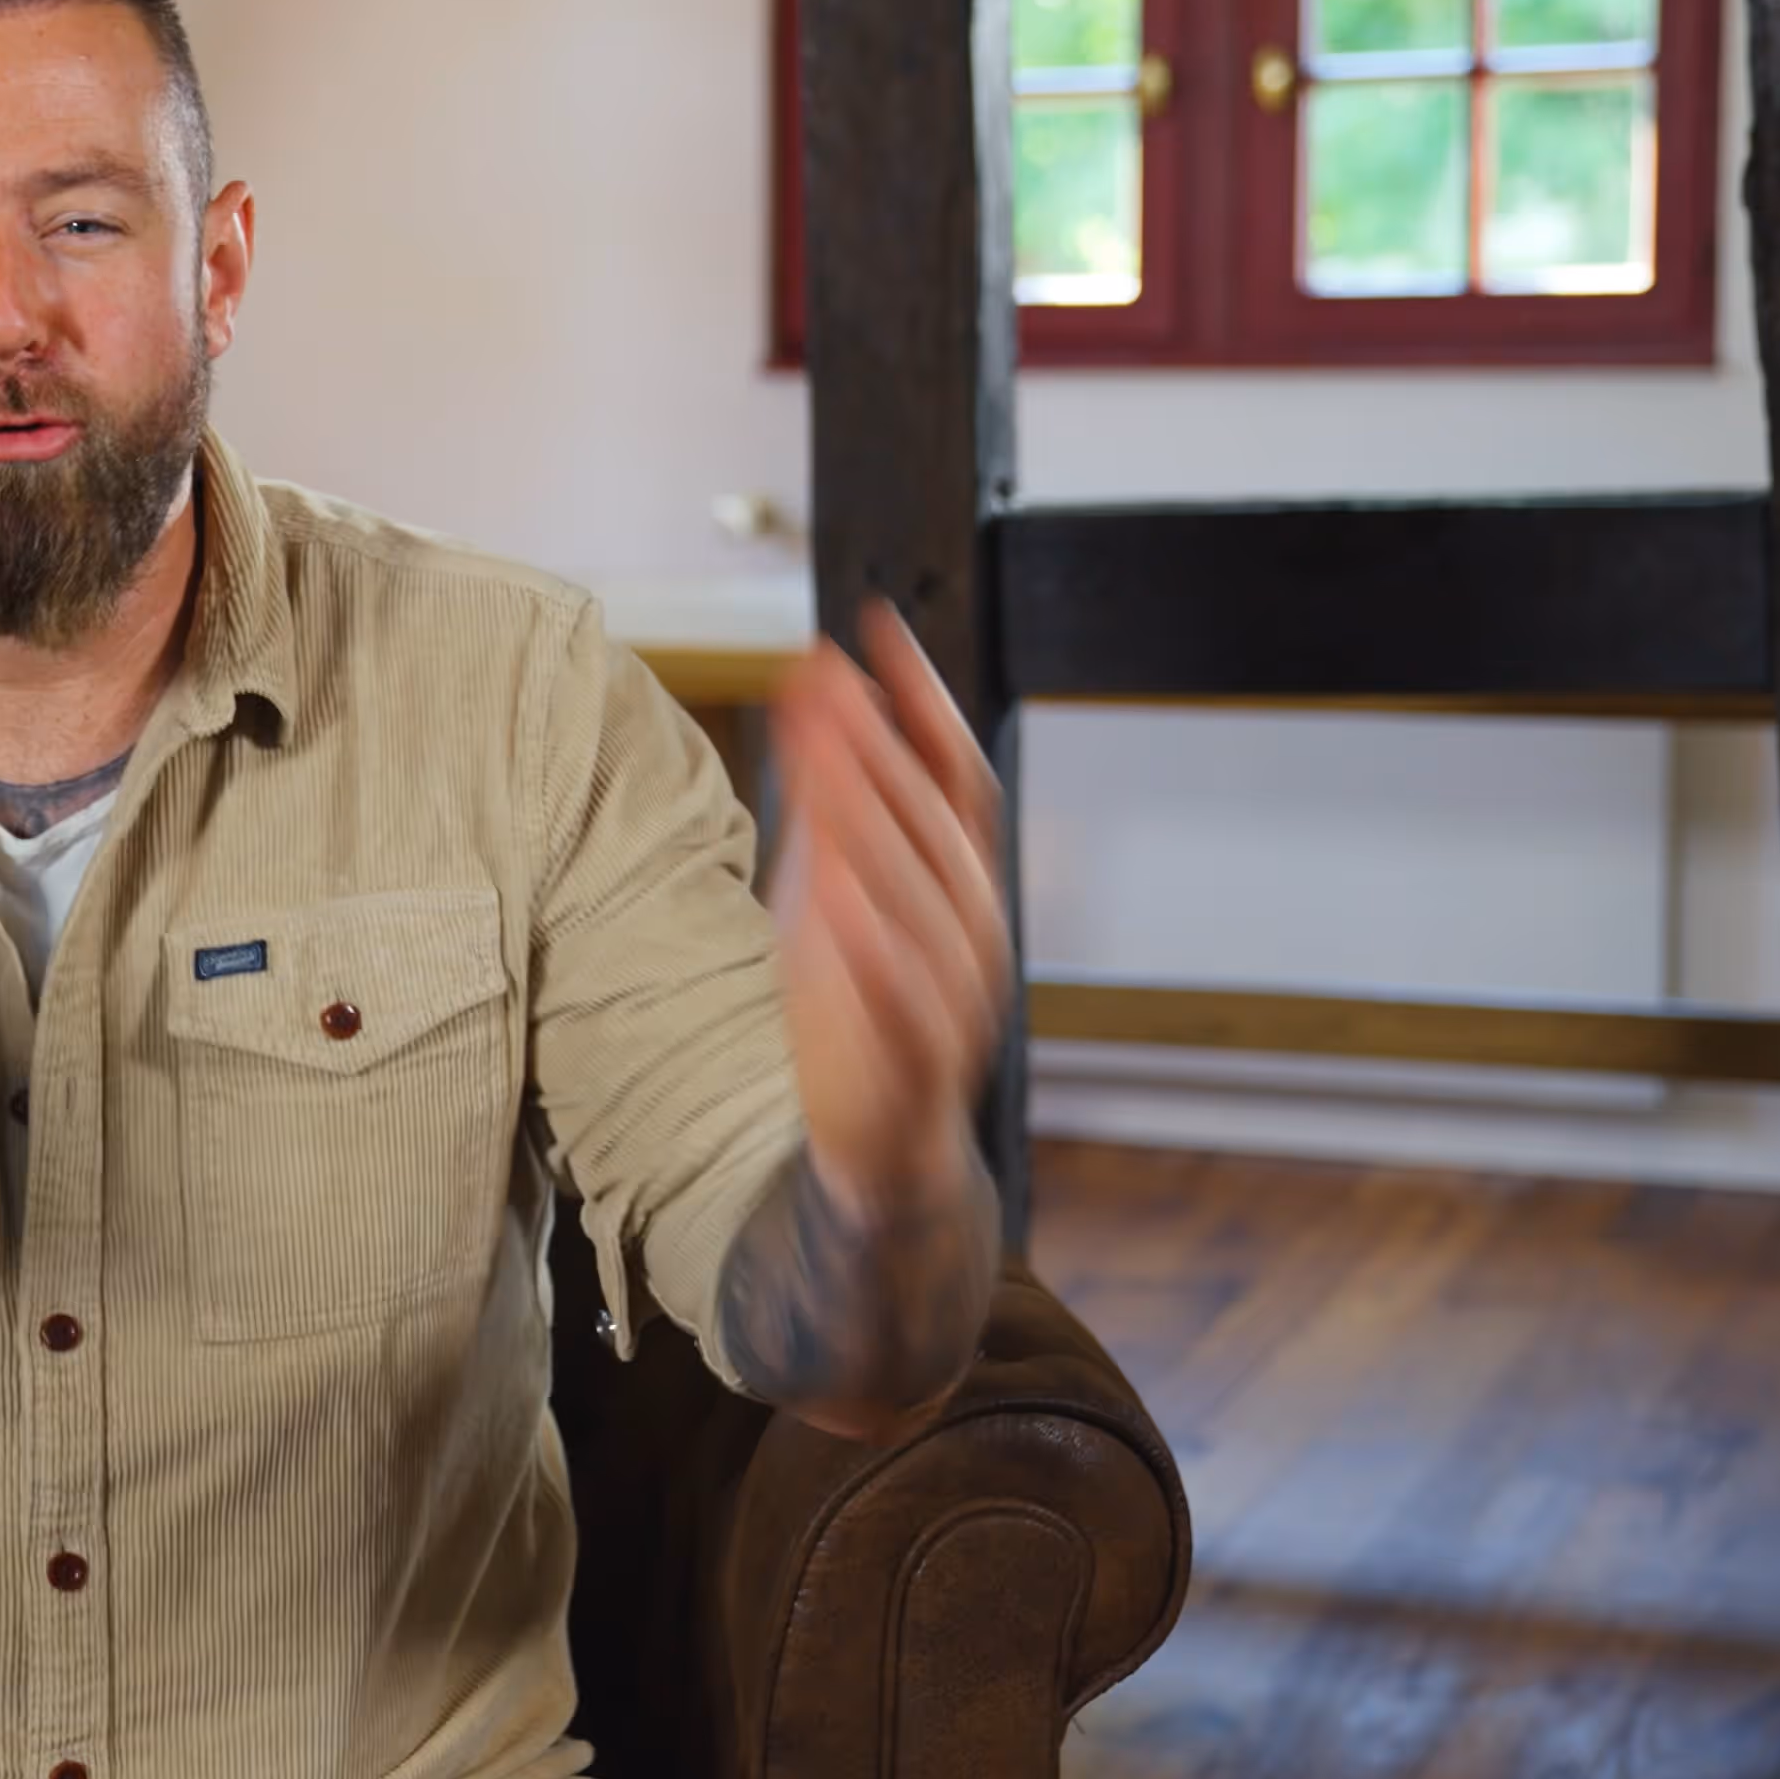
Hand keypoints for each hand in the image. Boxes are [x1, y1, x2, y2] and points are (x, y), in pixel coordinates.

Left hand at [768, 603, 1011, 1209]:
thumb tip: (811, 686)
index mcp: (956, 881)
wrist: (887, 1151)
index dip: (918, 698)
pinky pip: (906, 1001)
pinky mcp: (917, 1062)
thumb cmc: (862, 1008)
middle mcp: (968, 928)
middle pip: (932, 824)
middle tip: (834, 679)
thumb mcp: (837, 891)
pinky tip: (839, 901)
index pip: (951, 771)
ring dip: (878, 825)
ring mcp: (951, 996)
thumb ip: (830, 798)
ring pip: (923, 901)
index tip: (874, 627)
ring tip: (834, 759)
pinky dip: (876, 950)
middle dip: (883, 746)